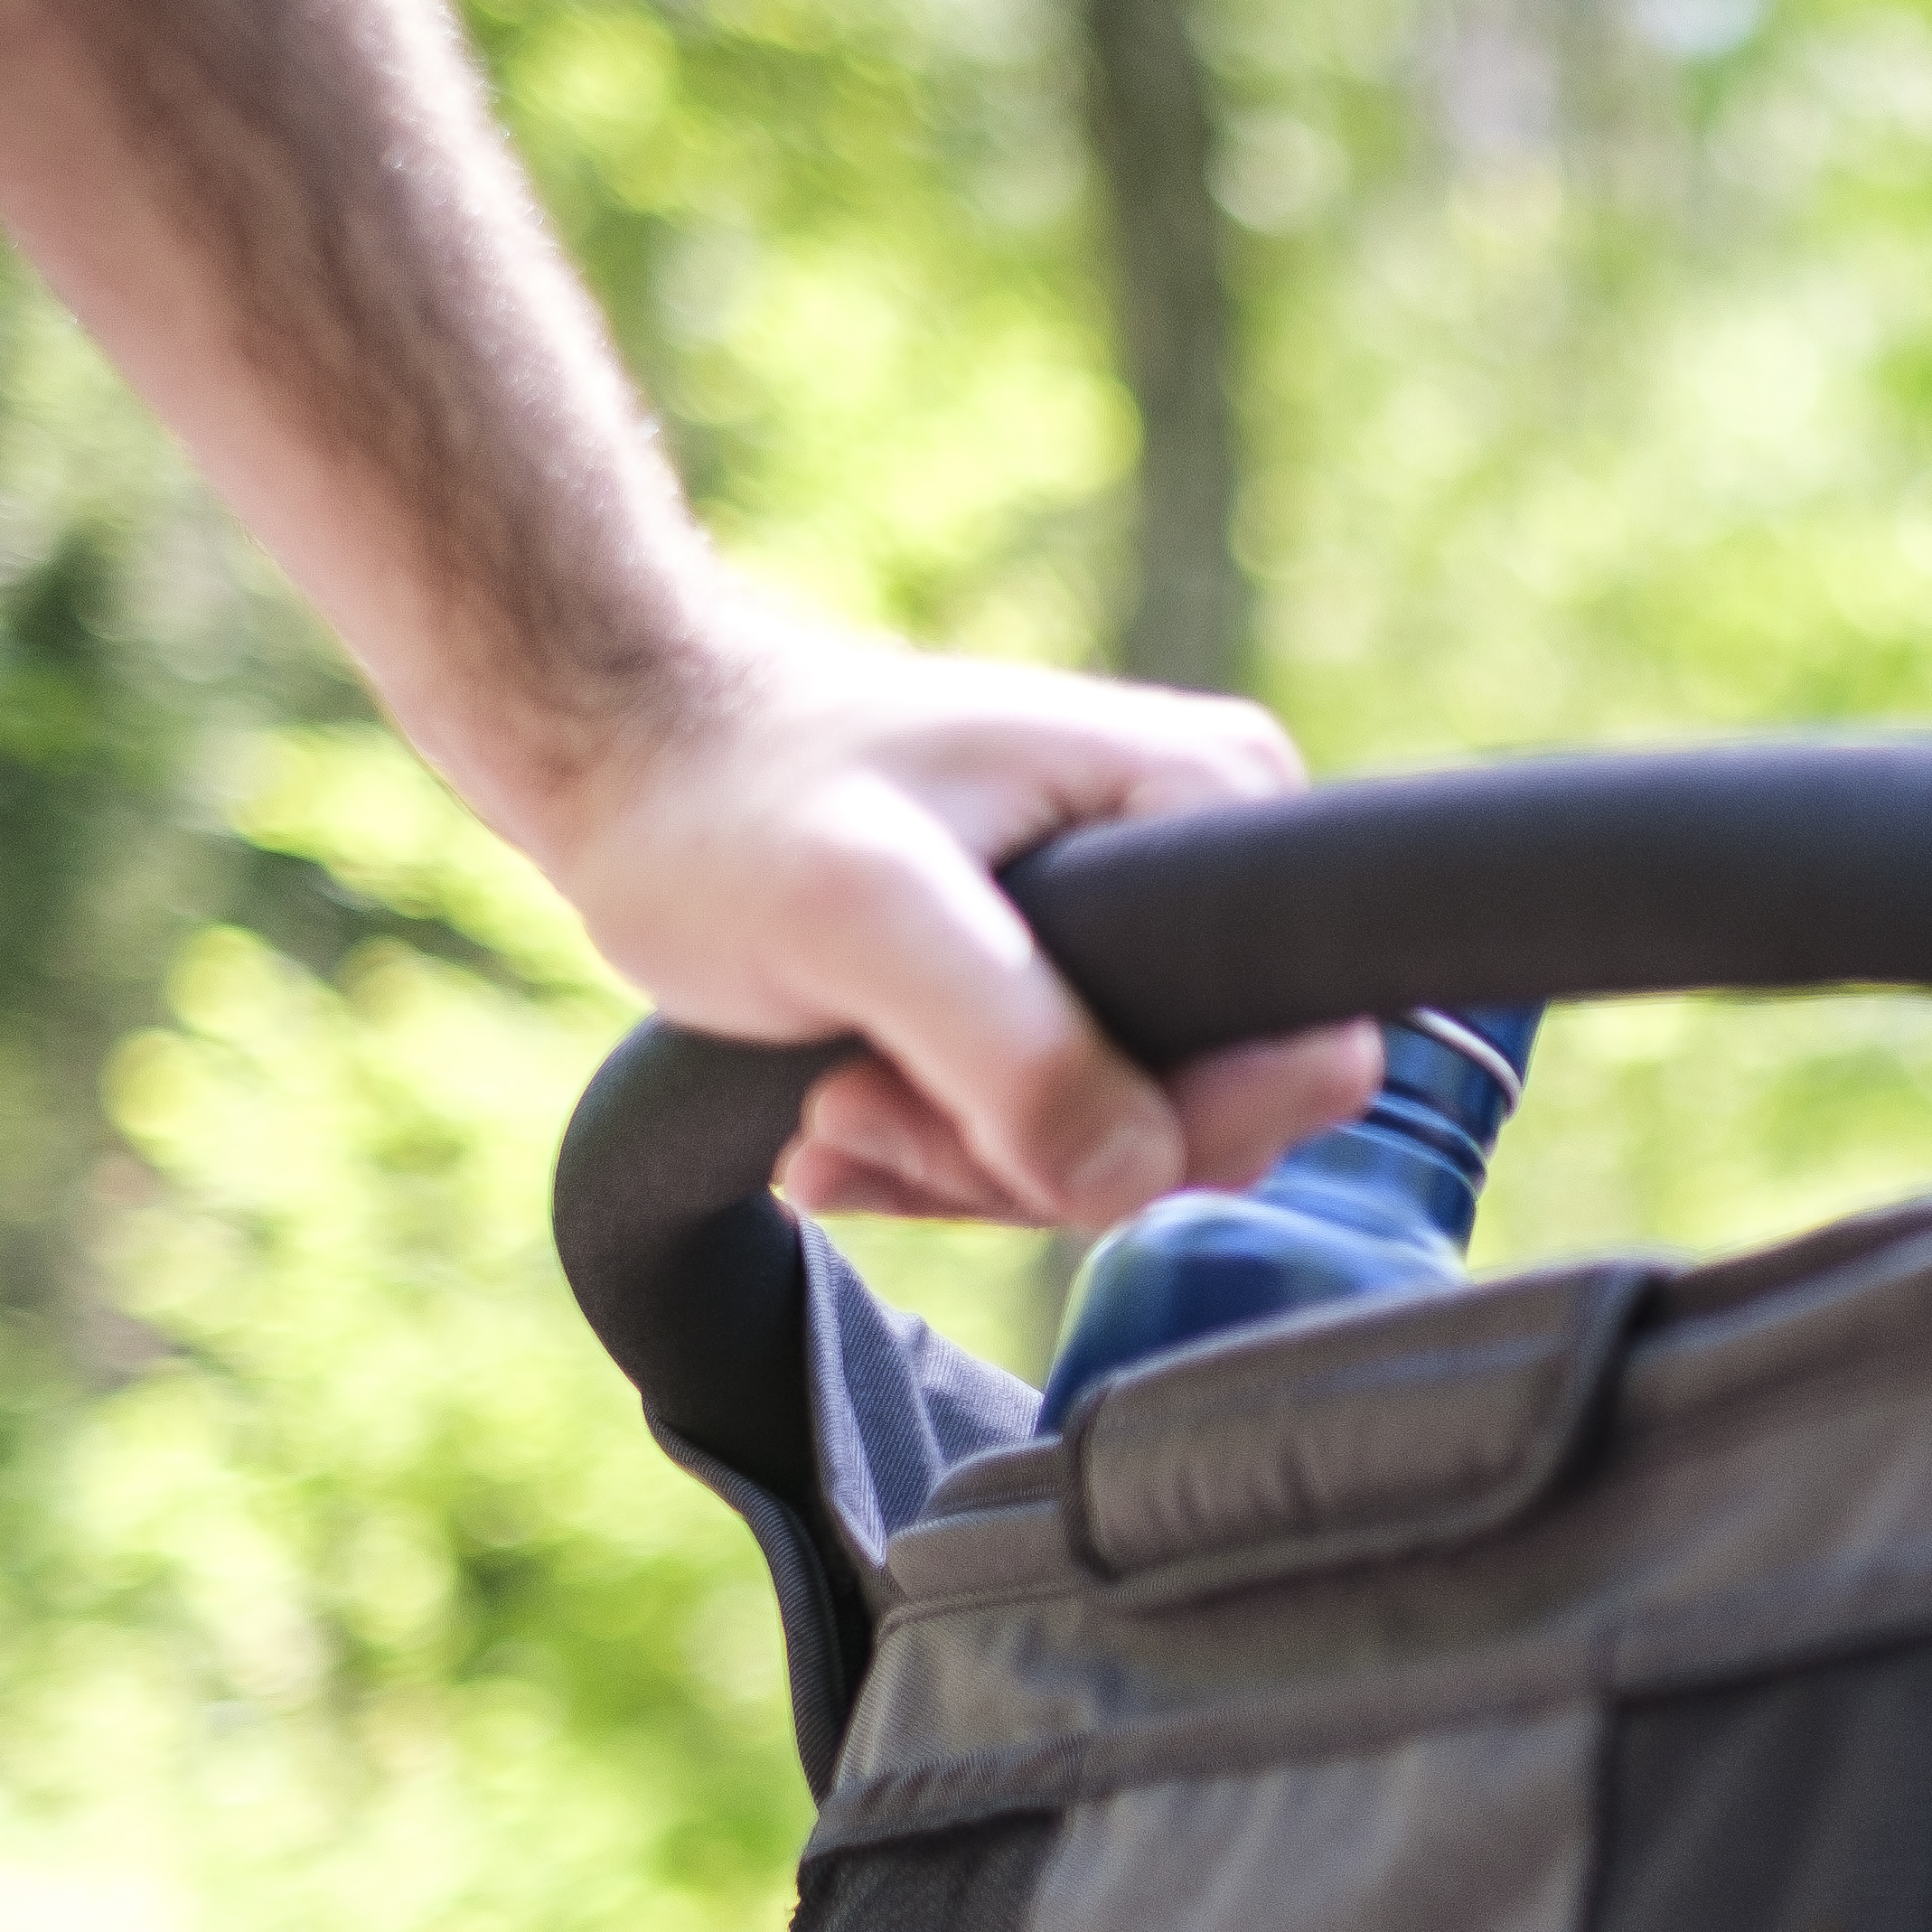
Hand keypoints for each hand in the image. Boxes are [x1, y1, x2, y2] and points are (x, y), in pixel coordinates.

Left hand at [533, 617, 1383, 1226]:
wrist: (626, 758)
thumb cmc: (726, 797)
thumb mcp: (858, 914)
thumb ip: (1009, 1046)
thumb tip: (1134, 1173)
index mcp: (1215, 799)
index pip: (1304, 1052)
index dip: (1163, 1131)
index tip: (976, 1109)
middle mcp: (1208, 853)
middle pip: (1205, 1118)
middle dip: (1025, 1152)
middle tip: (867, 1094)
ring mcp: (1145, 923)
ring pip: (1123, 1143)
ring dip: (963, 1161)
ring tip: (832, 1096)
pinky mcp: (1072, 979)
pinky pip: (1060, 1131)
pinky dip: (943, 1154)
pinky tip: (839, 1115)